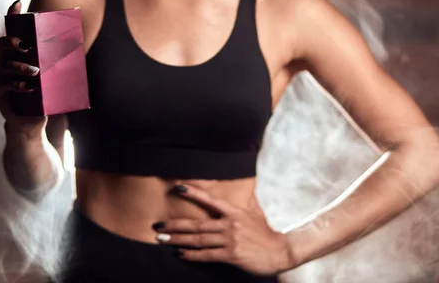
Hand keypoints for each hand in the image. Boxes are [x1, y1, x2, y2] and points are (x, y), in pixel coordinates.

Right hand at [0, 0, 46, 134]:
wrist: (33, 120)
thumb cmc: (44, 95)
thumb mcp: (52, 76)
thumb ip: (57, 61)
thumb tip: (78, 45)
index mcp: (17, 54)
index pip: (12, 30)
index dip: (12, 15)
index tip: (18, 2)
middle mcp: (5, 61)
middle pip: (2, 44)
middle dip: (13, 41)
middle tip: (28, 46)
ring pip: (3, 65)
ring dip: (20, 67)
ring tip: (36, 72)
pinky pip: (2, 84)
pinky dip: (17, 85)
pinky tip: (29, 88)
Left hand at [152, 184, 293, 275]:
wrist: (280, 251)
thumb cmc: (266, 232)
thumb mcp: (255, 211)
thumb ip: (244, 200)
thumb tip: (244, 183)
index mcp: (234, 212)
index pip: (210, 199)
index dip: (194, 193)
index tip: (178, 187)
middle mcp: (230, 224)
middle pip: (197, 224)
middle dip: (175, 225)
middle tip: (157, 225)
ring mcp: (230, 240)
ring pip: (199, 240)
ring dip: (178, 240)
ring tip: (162, 239)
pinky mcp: (231, 255)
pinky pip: (207, 255)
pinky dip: (192, 255)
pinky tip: (180, 254)